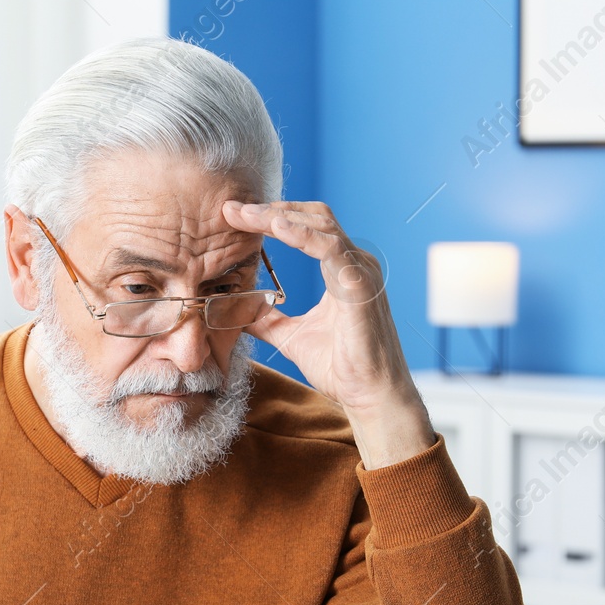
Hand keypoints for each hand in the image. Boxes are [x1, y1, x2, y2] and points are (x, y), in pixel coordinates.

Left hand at [222, 200, 433, 467]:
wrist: (371, 397)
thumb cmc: (343, 368)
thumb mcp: (292, 336)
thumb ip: (267, 319)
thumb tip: (237, 309)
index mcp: (341, 270)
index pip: (306, 227)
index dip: (273, 216)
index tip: (235, 215)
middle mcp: (354, 263)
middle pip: (312, 216)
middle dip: (271, 208)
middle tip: (233, 208)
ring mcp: (360, 272)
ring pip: (320, 224)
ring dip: (279, 216)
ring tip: (245, 214)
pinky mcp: (360, 287)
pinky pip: (330, 249)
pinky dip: (302, 235)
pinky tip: (276, 228)